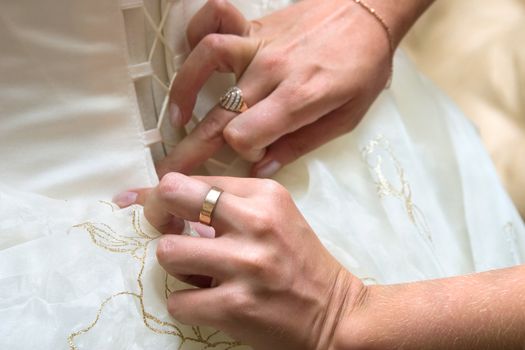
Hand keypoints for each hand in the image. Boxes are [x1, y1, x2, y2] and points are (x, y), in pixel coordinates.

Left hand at [119, 173, 364, 348]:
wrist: (335, 313)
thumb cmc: (299, 261)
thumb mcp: (274, 216)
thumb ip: (229, 204)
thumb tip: (166, 199)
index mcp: (264, 195)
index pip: (192, 180)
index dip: (167, 195)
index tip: (162, 211)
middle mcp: (256, 222)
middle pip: (172, 196)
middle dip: (156, 213)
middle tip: (165, 230)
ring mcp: (246, 265)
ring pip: (167, 252)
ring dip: (175, 267)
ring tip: (197, 274)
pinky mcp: (237, 306)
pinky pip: (178, 301)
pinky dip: (186, 304)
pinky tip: (209, 302)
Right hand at [158, 0, 398, 177]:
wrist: (369, 13)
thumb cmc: (364, 67)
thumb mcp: (347, 116)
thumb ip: (302, 143)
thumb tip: (262, 166)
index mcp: (299, 98)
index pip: (244, 136)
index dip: (243, 152)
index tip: (254, 153)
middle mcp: (272, 71)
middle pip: (219, 115)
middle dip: (191, 150)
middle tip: (168, 173)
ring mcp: (259, 44)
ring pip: (205, 62)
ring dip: (183, 92)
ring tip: (178, 120)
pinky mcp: (254, 27)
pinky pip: (215, 18)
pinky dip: (196, 31)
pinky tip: (191, 55)